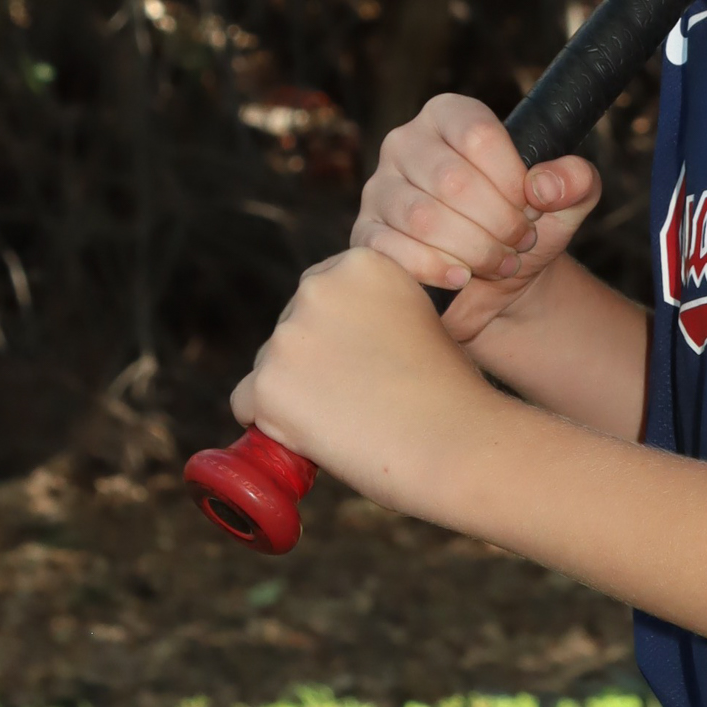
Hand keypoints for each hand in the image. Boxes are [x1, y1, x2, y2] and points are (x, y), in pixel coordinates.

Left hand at [230, 247, 503, 514]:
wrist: (458, 444)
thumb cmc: (450, 392)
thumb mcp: (420, 319)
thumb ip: (373, 311)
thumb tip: (335, 339)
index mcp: (360, 263)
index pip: (321, 298)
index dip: (341, 337)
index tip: (371, 363)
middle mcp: (317, 288)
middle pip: (291, 330)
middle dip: (314, 363)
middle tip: (362, 396)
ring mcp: (288, 336)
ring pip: (271, 369)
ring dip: (298, 395)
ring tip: (352, 419)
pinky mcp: (267, 385)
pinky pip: (247, 406)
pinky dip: (273, 426)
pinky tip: (319, 435)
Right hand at [350, 93, 601, 344]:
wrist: (498, 286)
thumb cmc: (527, 229)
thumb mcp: (569, 203)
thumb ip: (576, 181)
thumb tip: (541, 185)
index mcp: (449, 116)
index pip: (478, 134)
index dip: (512, 178)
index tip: (531, 206)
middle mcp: (406, 143)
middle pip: (452, 180)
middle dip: (499, 222)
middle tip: (520, 242)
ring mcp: (379, 189)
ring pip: (424, 218)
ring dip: (474, 249)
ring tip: (499, 262)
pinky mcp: (366, 235)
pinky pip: (392, 251)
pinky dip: (437, 270)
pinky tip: (463, 277)